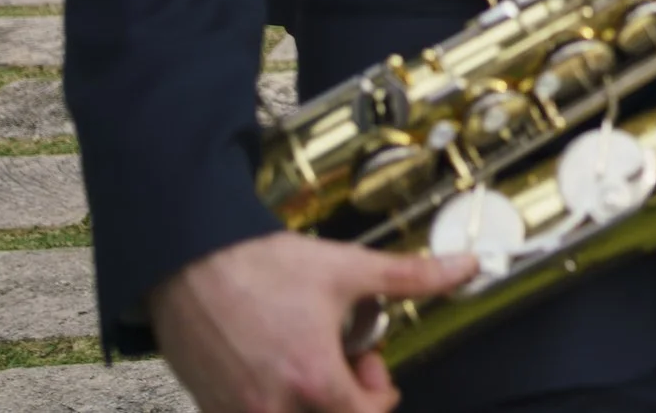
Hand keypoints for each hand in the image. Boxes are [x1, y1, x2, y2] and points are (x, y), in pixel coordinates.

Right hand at [152, 233, 474, 412]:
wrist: (190, 258)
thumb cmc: (262, 265)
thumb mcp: (348, 268)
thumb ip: (412, 276)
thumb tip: (465, 267)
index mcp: (313, 380)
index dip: (380, 393)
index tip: (373, 363)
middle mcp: (272, 407)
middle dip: (346, 399)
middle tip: (344, 362)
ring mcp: (238, 411)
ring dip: (310, 401)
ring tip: (309, 362)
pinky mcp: (212, 407)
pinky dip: (273, 401)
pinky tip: (273, 363)